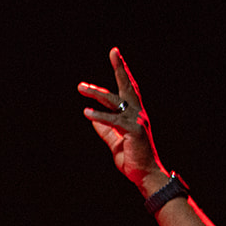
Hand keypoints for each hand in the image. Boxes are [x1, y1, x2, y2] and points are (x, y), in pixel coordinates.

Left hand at [78, 47, 167, 190]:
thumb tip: (93, 118)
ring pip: (116, 101)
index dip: (122, 71)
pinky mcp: (134, 131)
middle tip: (114, 52)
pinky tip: (86, 112)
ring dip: (97, 94)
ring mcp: (137, 120)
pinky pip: (113, 121)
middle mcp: (137, 113)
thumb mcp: (114, 140)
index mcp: (133, 113)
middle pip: (128, 86)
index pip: (127, 88)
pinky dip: (99, 116)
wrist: (144, 174)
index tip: (115, 54)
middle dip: (121, 68)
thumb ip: (105, 129)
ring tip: (82, 87)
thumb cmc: (132, 157)